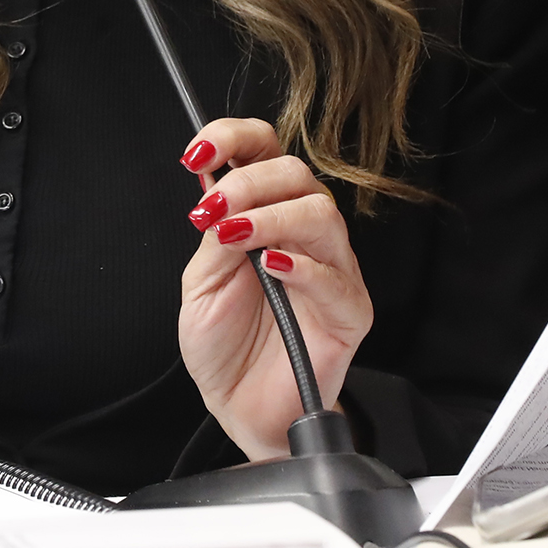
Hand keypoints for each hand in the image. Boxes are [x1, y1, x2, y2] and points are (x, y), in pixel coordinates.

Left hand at [176, 117, 372, 460]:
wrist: (239, 408)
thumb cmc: (224, 346)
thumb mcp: (201, 283)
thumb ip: (215, 234)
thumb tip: (214, 184)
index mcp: (266, 216)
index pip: (265, 153)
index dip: (235, 139)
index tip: (199, 152)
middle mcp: (303, 235)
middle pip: (296, 174)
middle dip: (248, 183)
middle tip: (212, 210)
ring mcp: (331, 270)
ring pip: (321, 215)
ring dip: (272, 216)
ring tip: (235, 236)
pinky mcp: (349, 312)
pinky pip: (336, 279)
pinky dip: (302, 267)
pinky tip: (271, 266)